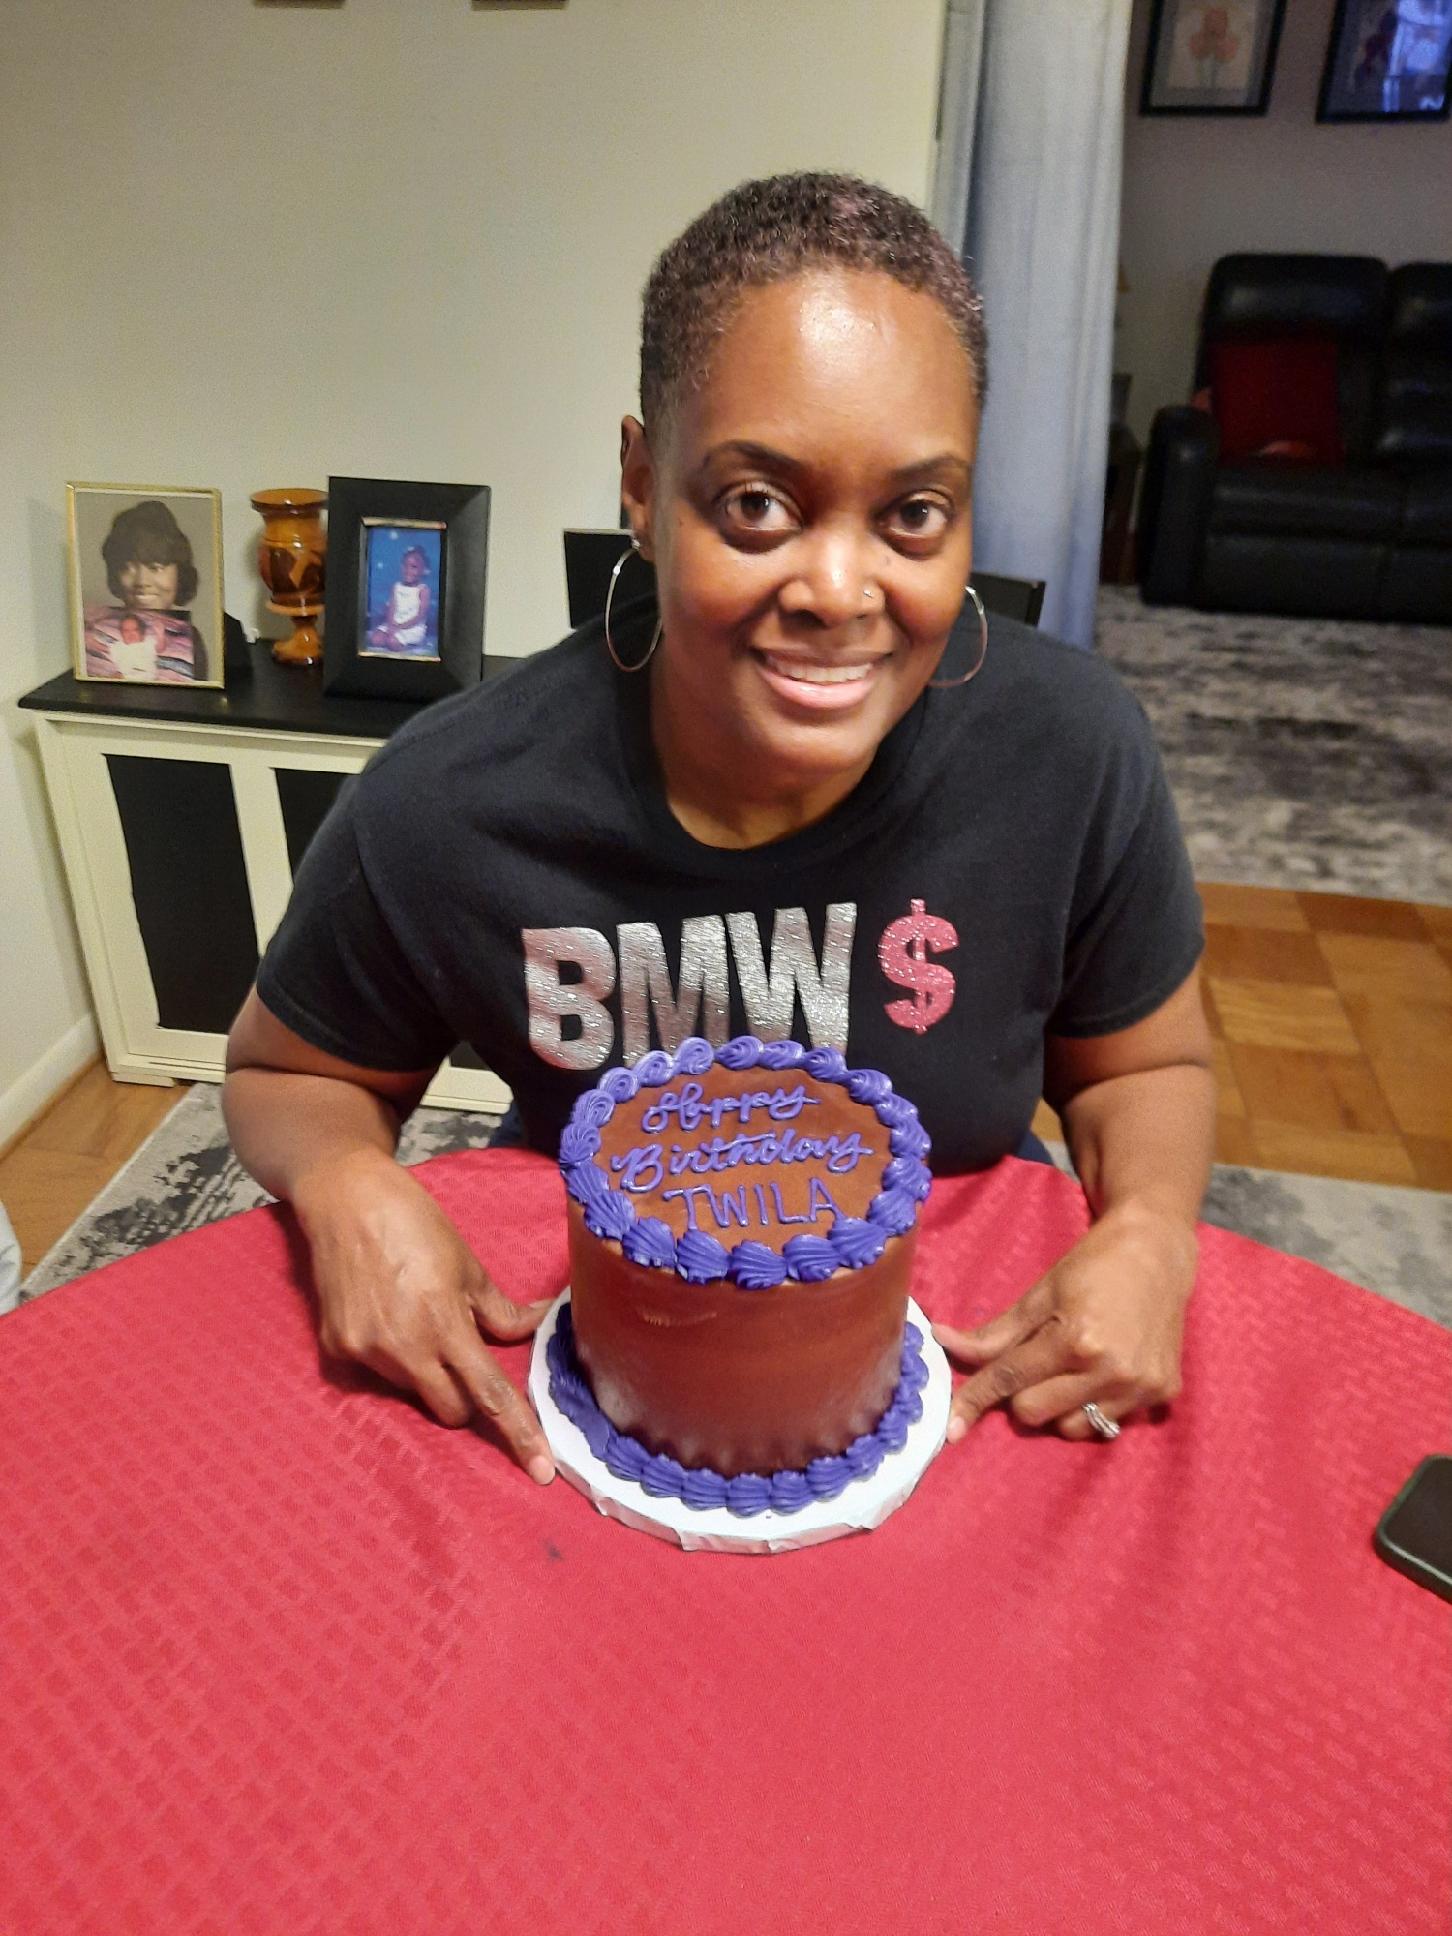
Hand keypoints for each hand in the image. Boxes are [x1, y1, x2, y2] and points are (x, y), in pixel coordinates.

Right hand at [294, 1150, 555, 1482]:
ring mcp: (364, 1353)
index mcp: (444, 1325)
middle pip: (450, 1410)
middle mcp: (402, 1349)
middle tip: (459, 1351)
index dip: (519, 1434)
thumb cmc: (416, 1224)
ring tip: (412, 1316)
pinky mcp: (335, 1350)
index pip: (490, 1394)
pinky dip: (389, 1356)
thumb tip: (536, 1326)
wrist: (345, 1200)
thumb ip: (499, 1310)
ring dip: (423, 1370)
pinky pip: (376, 1374)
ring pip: (412, 1391)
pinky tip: (382, 1314)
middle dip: (464, 1395)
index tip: (540, 1471)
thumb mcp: (467, 1264)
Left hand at [933, 1204, 1195, 1441]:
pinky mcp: (1165, 1394)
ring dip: (1059, 1407)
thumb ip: (996, 1332)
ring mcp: (1141, 1387)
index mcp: (1077, 1340)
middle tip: (1035, 1363)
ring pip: (1072, 1429)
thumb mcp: (1040, 1293)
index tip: (951, 1427)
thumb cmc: (1093, 1265)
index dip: (976, 1399)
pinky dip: (1095, 1406)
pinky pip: (1111, 1423)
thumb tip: (943, 1342)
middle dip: (1022, 1394)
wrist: (1157, 1251)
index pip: (1010, 1379)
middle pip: (1035, 1413)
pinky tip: (1103, 1373)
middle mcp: (1111, 1371)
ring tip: (1071, 1370)